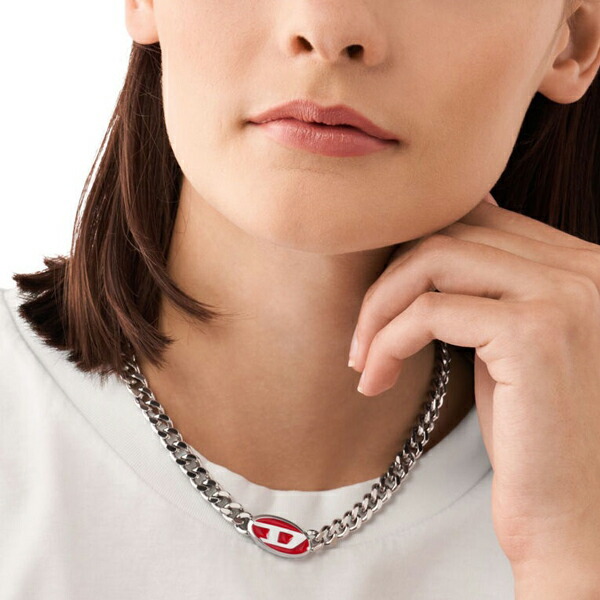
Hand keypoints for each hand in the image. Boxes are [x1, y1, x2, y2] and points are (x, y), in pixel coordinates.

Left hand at [348, 192, 599, 574]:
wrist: (570, 514)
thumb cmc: (529, 432)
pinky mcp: (534, 335)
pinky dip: (387, 342)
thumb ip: (480, 289)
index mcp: (578, 263)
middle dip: (388, 280)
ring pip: (432, 260)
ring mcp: (565, 296)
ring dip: (379, 308)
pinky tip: (375, 380)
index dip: (412, 254)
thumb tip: (430, 242)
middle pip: (449, 230)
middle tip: (362, 335)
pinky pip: (429, 312)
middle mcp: (584, 267)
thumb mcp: (502, 342)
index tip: (383, 304)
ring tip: (363, 359)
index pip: (475, 217)